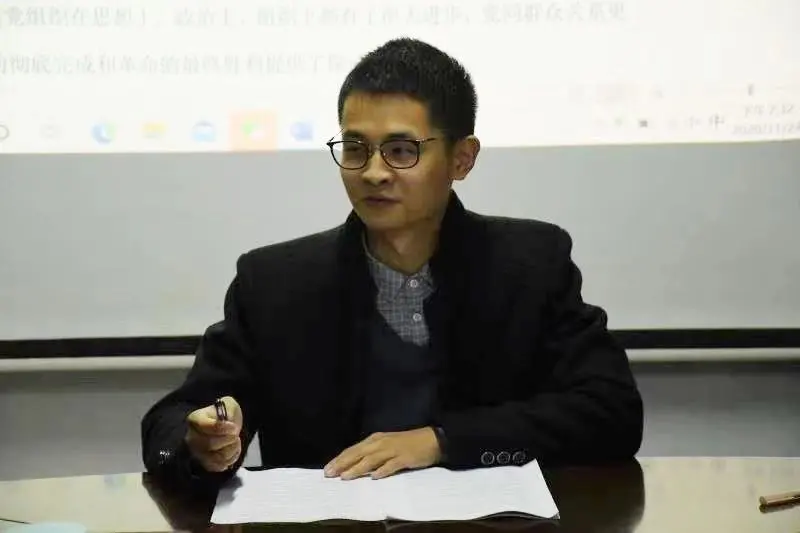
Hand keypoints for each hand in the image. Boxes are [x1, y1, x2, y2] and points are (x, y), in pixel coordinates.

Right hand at [185, 396, 243, 472]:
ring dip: (232, 449)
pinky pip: (220, 466)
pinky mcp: (205, 464)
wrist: (225, 428)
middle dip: (228, 439)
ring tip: (235, 441)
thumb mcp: (228, 405)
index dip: (222, 428)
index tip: (233, 427)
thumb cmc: (225, 415)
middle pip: (210, 444)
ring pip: (216, 457)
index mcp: (195, 419)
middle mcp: (191, 438)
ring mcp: (197, 453)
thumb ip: (229, 409)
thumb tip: (228, 422)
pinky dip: (231, 458)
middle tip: (235, 434)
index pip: (205, 426)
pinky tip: (233, 450)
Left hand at [324, 427, 440, 479]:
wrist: (431, 439)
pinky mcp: (404, 457)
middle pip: (358, 454)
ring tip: (345, 477)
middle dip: (342, 464)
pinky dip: (383, 470)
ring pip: (371, 459)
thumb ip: (372, 453)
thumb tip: (353, 465)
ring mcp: (393, 450)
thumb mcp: (386, 445)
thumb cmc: (406, 443)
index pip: (353, 450)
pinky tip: (375, 477)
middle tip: (329, 474)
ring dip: (357, 468)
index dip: (339, 459)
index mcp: (375, 439)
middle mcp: (381, 443)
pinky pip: (392, 465)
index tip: (327, 469)